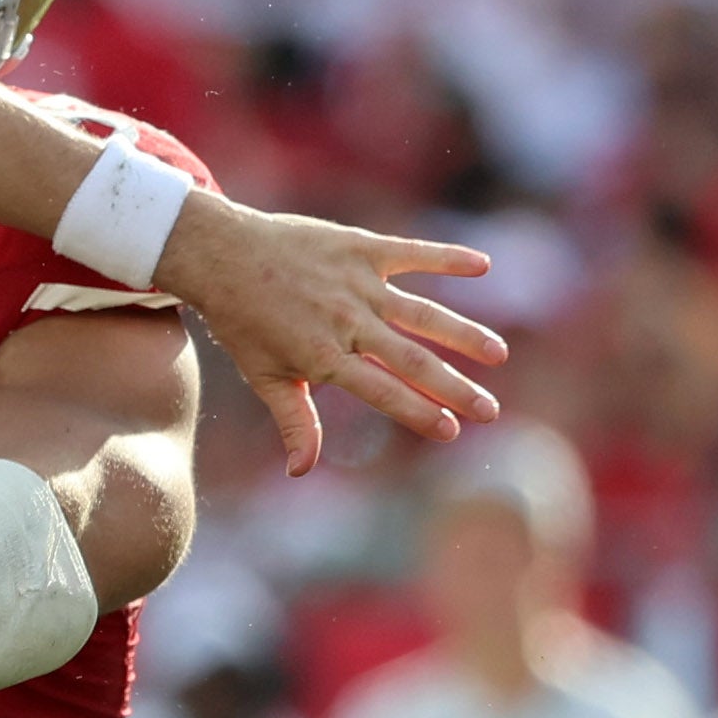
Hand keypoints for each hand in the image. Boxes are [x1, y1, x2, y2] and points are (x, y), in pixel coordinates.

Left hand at [151, 194, 505, 473]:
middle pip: (412, 359)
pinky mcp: (361, 247)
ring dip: (463, 333)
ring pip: (422, 313)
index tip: (451, 431)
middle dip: (455, 388)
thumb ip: (294, 421)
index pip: (382, 391)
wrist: (221, 254)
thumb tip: (302, 470)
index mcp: (323, 357)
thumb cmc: (242, 321)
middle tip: (490, 411)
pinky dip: (447, 257)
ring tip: (496, 354)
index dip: (419, 413)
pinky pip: (413, 254)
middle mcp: (347, 322)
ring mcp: (357, 283)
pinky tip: (483, 265)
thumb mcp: (264, 376)